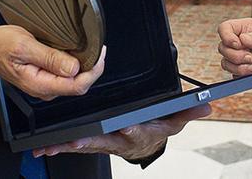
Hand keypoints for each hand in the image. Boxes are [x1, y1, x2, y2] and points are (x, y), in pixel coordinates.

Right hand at [0, 26, 104, 99]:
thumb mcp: (24, 46)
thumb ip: (50, 58)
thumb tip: (73, 68)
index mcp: (39, 84)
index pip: (77, 86)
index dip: (93, 71)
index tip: (100, 52)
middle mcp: (44, 88)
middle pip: (79, 84)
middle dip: (92, 68)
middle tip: (98, 47)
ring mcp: (44, 84)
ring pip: (74, 80)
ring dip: (83, 66)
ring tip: (89, 48)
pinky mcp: (44, 77)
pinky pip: (65, 75)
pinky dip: (74, 64)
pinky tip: (75, 52)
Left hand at [33, 104, 210, 160]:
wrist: (142, 146)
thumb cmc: (155, 129)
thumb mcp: (173, 122)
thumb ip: (187, 113)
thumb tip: (207, 105)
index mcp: (138, 133)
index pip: (136, 131)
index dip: (132, 129)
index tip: (127, 126)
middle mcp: (118, 141)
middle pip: (103, 141)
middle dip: (89, 141)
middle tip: (75, 139)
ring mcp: (103, 142)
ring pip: (84, 144)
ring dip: (67, 146)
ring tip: (51, 145)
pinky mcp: (90, 142)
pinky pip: (73, 144)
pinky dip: (59, 146)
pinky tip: (44, 146)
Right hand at [217, 17, 251, 78]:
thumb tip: (242, 39)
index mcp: (245, 28)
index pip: (224, 29)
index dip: (226, 37)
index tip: (238, 45)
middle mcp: (240, 41)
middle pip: (223, 48)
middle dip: (236, 56)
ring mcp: (241, 56)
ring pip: (226, 62)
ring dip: (239, 67)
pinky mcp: (244, 69)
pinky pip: (233, 74)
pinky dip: (243, 75)